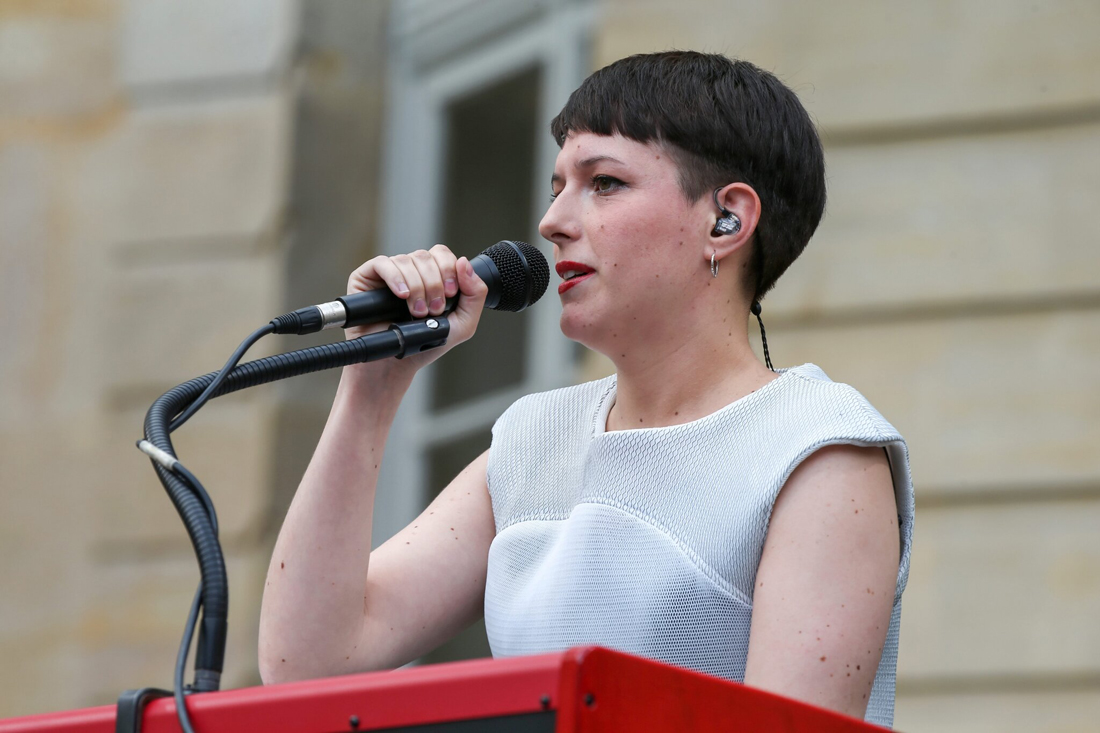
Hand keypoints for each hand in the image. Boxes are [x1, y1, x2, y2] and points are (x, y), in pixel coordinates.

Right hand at [344, 245, 488, 376]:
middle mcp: (411, 271)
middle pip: (426, 256)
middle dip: (434, 284)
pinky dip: (396, 278)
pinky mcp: (367, 277)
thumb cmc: (424, 345)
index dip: (448, 269)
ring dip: (417, 287)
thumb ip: (475, 294)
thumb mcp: (463, 324)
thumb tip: (464, 263)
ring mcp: (389, 273)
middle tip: (433, 309)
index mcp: (432, 276)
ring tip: (417, 312)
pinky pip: (382, 263)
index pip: (442, 254)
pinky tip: (402, 294)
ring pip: (407, 260)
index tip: (450, 294)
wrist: (394, 364)